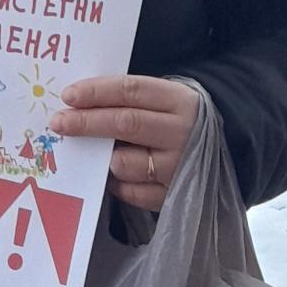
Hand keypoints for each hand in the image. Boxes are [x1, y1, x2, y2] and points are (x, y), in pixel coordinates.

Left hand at [49, 75, 199, 210]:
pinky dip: (117, 185)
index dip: (96, 92)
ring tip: (95, 154)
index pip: (131, 91)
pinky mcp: (175, 196)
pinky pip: (132, 192)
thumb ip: (130, 101)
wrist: (228, 150)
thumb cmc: (179, 120)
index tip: (68, 96)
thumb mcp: (166, 100)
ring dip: (103, 159)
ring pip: (125, 163)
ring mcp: (179, 166)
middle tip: (58, 122)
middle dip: (86, 123)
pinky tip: (114, 176)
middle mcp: (182, 132)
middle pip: (125, 124)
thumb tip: (78, 104)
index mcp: (178, 100)